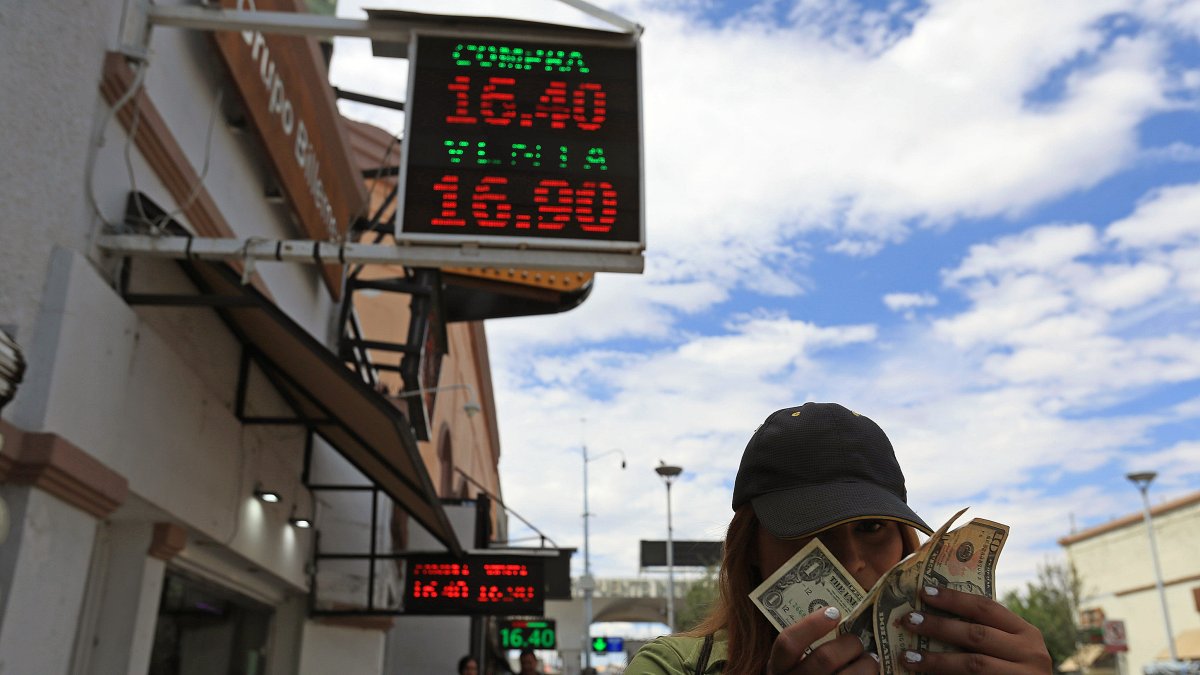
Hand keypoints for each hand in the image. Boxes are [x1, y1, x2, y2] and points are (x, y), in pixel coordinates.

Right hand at [768, 607, 880, 674]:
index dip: (811, 625)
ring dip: (867, 664)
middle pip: (825, 659)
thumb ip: (805, 646)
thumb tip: (839, 616)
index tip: (834, 612)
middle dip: (849, 644)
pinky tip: (869, 673)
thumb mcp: (791, 665)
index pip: (788, 643)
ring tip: (870, 659)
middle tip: (858, 640)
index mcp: (779, 668)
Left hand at [898, 585, 1051, 674]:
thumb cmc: (1013, 670)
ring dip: (936, 660)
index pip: (986, 608)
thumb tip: (932, 614)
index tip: (923, 592)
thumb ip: (984, 633)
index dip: (954, 599)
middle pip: (977, 635)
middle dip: (939, 626)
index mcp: (1026, 632)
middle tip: (908, 620)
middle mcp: (1030, 653)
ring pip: (973, 665)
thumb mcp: (1009, 648)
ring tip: (907, 656)